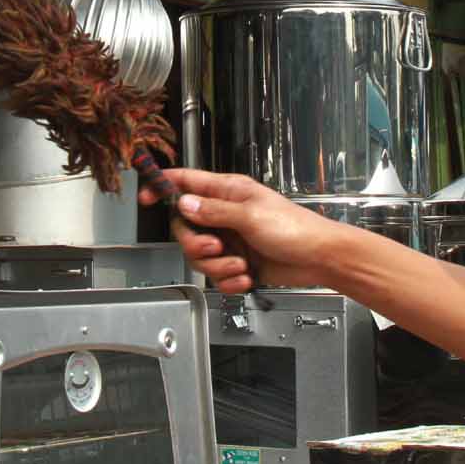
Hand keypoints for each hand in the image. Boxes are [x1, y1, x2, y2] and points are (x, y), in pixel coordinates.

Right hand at [138, 168, 342, 292]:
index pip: (186, 182)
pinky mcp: (237, 262)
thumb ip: (214, 211)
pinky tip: (245, 276)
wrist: (319, 259)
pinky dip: (228, 280)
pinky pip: (216, 276)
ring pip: (199, 256)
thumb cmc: (295, 229)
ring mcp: (230, 239)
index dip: (163, 186)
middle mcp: (225, 214)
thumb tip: (184, 203)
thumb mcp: (251, 215)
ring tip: (239, 265)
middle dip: (197, 244)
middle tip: (216, 248)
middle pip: (186, 227)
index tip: (145, 196)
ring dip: (217, 267)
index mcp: (228, 191)